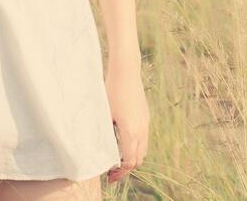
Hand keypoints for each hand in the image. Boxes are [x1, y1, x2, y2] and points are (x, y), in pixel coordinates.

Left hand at [104, 58, 148, 185]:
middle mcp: (141, 129)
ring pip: (143, 149)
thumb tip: (100, 151)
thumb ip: (105, 135)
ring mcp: (145, 122)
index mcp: (131, 132)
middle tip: (112, 171)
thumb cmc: (111, 90)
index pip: (130, 162)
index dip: (120, 172)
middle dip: (126, 168)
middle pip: (138, 159)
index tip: (109, 176)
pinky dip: (135, 146)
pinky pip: (143, 138)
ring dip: (132, 156)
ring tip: (117, 157)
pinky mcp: (145, 116)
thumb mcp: (104, 115)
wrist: (126, 70)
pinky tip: (122, 141)